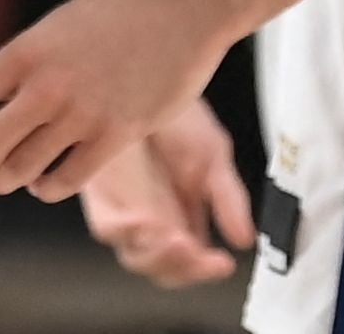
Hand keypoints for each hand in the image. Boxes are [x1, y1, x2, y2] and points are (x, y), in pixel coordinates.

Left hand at [0, 0, 232, 198]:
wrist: (177, 11)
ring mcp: (81, 114)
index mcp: (24, 52)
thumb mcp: (55, 30)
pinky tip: (43, 185)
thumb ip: (26, 65)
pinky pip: (69, 178)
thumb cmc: (113, 17)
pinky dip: (49, 187)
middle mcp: (45, 86)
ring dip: (6, 179)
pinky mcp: (117, 135)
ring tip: (1, 179)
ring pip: (25, 167)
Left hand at [74, 88, 254, 286]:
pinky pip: (108, 226)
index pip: (193, 261)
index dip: (205, 268)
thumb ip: (227, 198)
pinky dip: (124, 230)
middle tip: (192, 250)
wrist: (140, 75)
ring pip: (134, 254)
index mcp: (183, 216)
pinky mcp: (98, 193)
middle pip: (162, 266)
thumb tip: (245, 240)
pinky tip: (140, 220)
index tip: (222, 262)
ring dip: (154, 253)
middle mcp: (153, 219)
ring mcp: (124, 208)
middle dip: (179, 266)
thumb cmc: (177, 114)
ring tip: (171, 237)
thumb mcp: (211, 154)